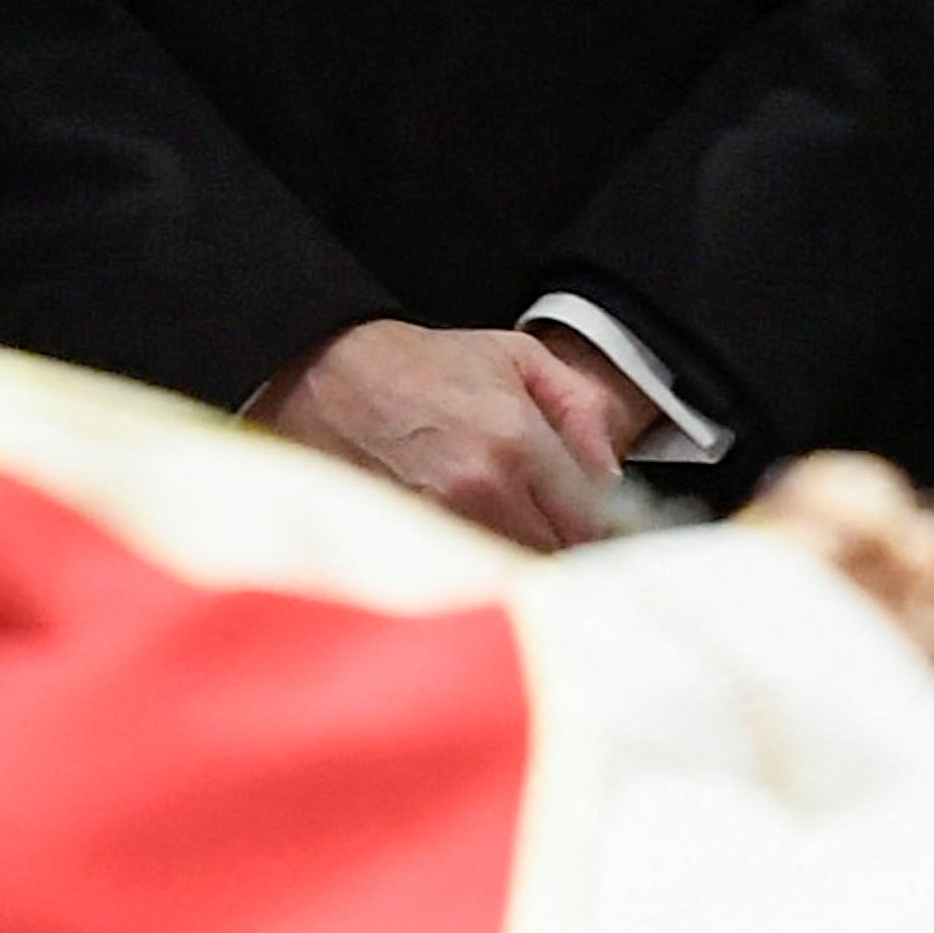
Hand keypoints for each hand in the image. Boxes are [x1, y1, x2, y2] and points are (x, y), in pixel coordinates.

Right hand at [251, 321, 640, 549]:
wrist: (322, 374)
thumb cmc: (416, 366)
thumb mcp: (514, 356)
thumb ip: (579, 406)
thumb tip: (611, 469)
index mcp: (516, 440)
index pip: (591, 522)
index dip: (604, 534)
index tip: (599, 532)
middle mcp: (482, 488)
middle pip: (556, 558)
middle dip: (565, 552)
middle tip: (557, 535)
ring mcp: (440, 522)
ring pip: (511, 575)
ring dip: (523, 565)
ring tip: (513, 538)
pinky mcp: (404, 543)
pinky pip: (464, 577)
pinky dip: (477, 572)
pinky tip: (473, 548)